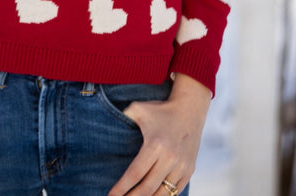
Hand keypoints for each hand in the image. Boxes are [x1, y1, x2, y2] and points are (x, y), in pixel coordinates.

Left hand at [108, 74, 210, 195]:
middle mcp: (170, 158)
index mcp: (155, 145)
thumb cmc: (160, 110)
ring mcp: (181, 166)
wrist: (189, 109)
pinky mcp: (189, 171)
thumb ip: (124, 117)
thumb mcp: (139, 108)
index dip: (121, 188)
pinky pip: (175, 192)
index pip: (135, 174)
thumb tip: (106, 123)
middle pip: (147, 189)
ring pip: (162, 194)